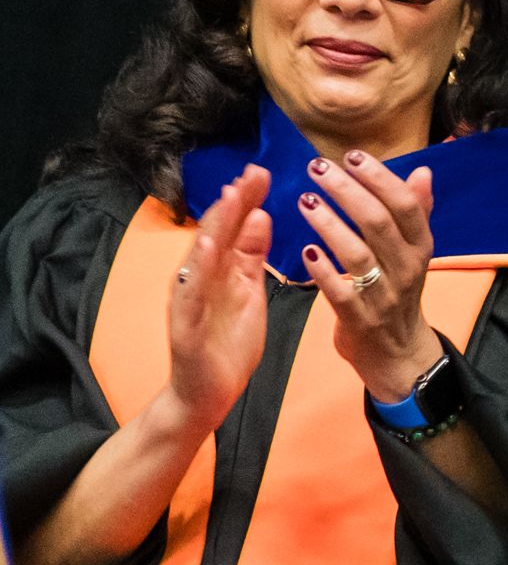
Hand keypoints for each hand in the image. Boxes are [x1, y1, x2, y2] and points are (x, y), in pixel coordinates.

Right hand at [163, 164, 273, 435]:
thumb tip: (261, 215)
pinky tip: (205, 248)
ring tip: (230, 196)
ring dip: (215, 226)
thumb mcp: (249, 292)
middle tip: (252, 172)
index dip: (247, 200)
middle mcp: (202, 278)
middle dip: (234, 202)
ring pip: (201, 256)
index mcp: (222, 271)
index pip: (234, 228)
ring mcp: (190, 299)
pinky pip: (191, 293)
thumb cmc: (228, 343)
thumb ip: (251, 256)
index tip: (263, 171)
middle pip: (218, 233)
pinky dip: (197, 270)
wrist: (208, 393)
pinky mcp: (185, 324)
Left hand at [292, 152, 442, 401]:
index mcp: (421, 248)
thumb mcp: (414, 253)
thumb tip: (423, 171)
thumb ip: (416, 212)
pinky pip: (341, 293)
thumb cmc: (399, 292)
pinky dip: (323, 271)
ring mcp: (384, 296)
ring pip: (358, 255)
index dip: (379, 178)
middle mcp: (407, 269)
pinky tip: (305, 250)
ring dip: (330, 224)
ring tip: (305, 200)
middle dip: (347, 191)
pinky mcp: (361, 320)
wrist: (398, 353)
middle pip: (379, 223)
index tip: (351, 156)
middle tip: (317, 167)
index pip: (405, 205)